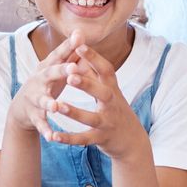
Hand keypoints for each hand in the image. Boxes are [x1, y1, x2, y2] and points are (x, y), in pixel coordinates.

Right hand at [8, 30, 80, 140]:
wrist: (21, 108)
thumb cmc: (46, 84)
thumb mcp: (55, 68)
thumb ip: (69, 53)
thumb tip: (81, 33)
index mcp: (47, 67)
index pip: (59, 54)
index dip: (69, 46)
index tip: (80, 38)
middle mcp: (38, 80)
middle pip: (49, 74)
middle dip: (60, 71)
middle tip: (72, 69)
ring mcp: (34, 98)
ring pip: (42, 100)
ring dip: (49, 103)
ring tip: (56, 106)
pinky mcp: (33, 116)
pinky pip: (40, 123)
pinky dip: (45, 129)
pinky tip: (51, 136)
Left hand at [44, 44, 149, 161]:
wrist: (132, 140)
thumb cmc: (115, 109)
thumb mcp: (109, 90)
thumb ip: (94, 73)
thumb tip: (82, 49)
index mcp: (113, 90)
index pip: (106, 71)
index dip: (94, 58)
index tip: (80, 45)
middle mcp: (112, 105)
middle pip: (102, 93)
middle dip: (87, 84)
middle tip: (70, 75)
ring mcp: (107, 123)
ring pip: (91, 118)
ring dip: (74, 112)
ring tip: (58, 106)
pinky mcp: (101, 139)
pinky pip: (83, 139)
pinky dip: (69, 139)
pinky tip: (54, 136)